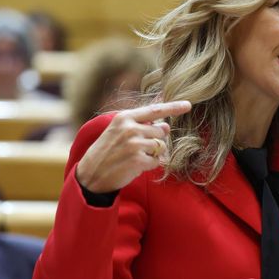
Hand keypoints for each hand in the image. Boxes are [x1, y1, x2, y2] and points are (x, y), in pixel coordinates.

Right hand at [76, 100, 191, 192]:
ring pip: (160, 147)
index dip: (173, 107)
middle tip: (136, 148)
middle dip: (154, 141)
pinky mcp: (138, 160)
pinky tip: (134, 166)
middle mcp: (130, 128)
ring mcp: (134, 144)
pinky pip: (156, 161)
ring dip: (152, 154)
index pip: (154, 110)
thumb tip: (166, 126)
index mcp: (124, 117)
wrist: (90, 174)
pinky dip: (149, 165)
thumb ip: (140, 125)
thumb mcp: (117, 131)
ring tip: (133, 157)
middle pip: (161, 131)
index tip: (188, 105)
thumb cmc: (106, 152)